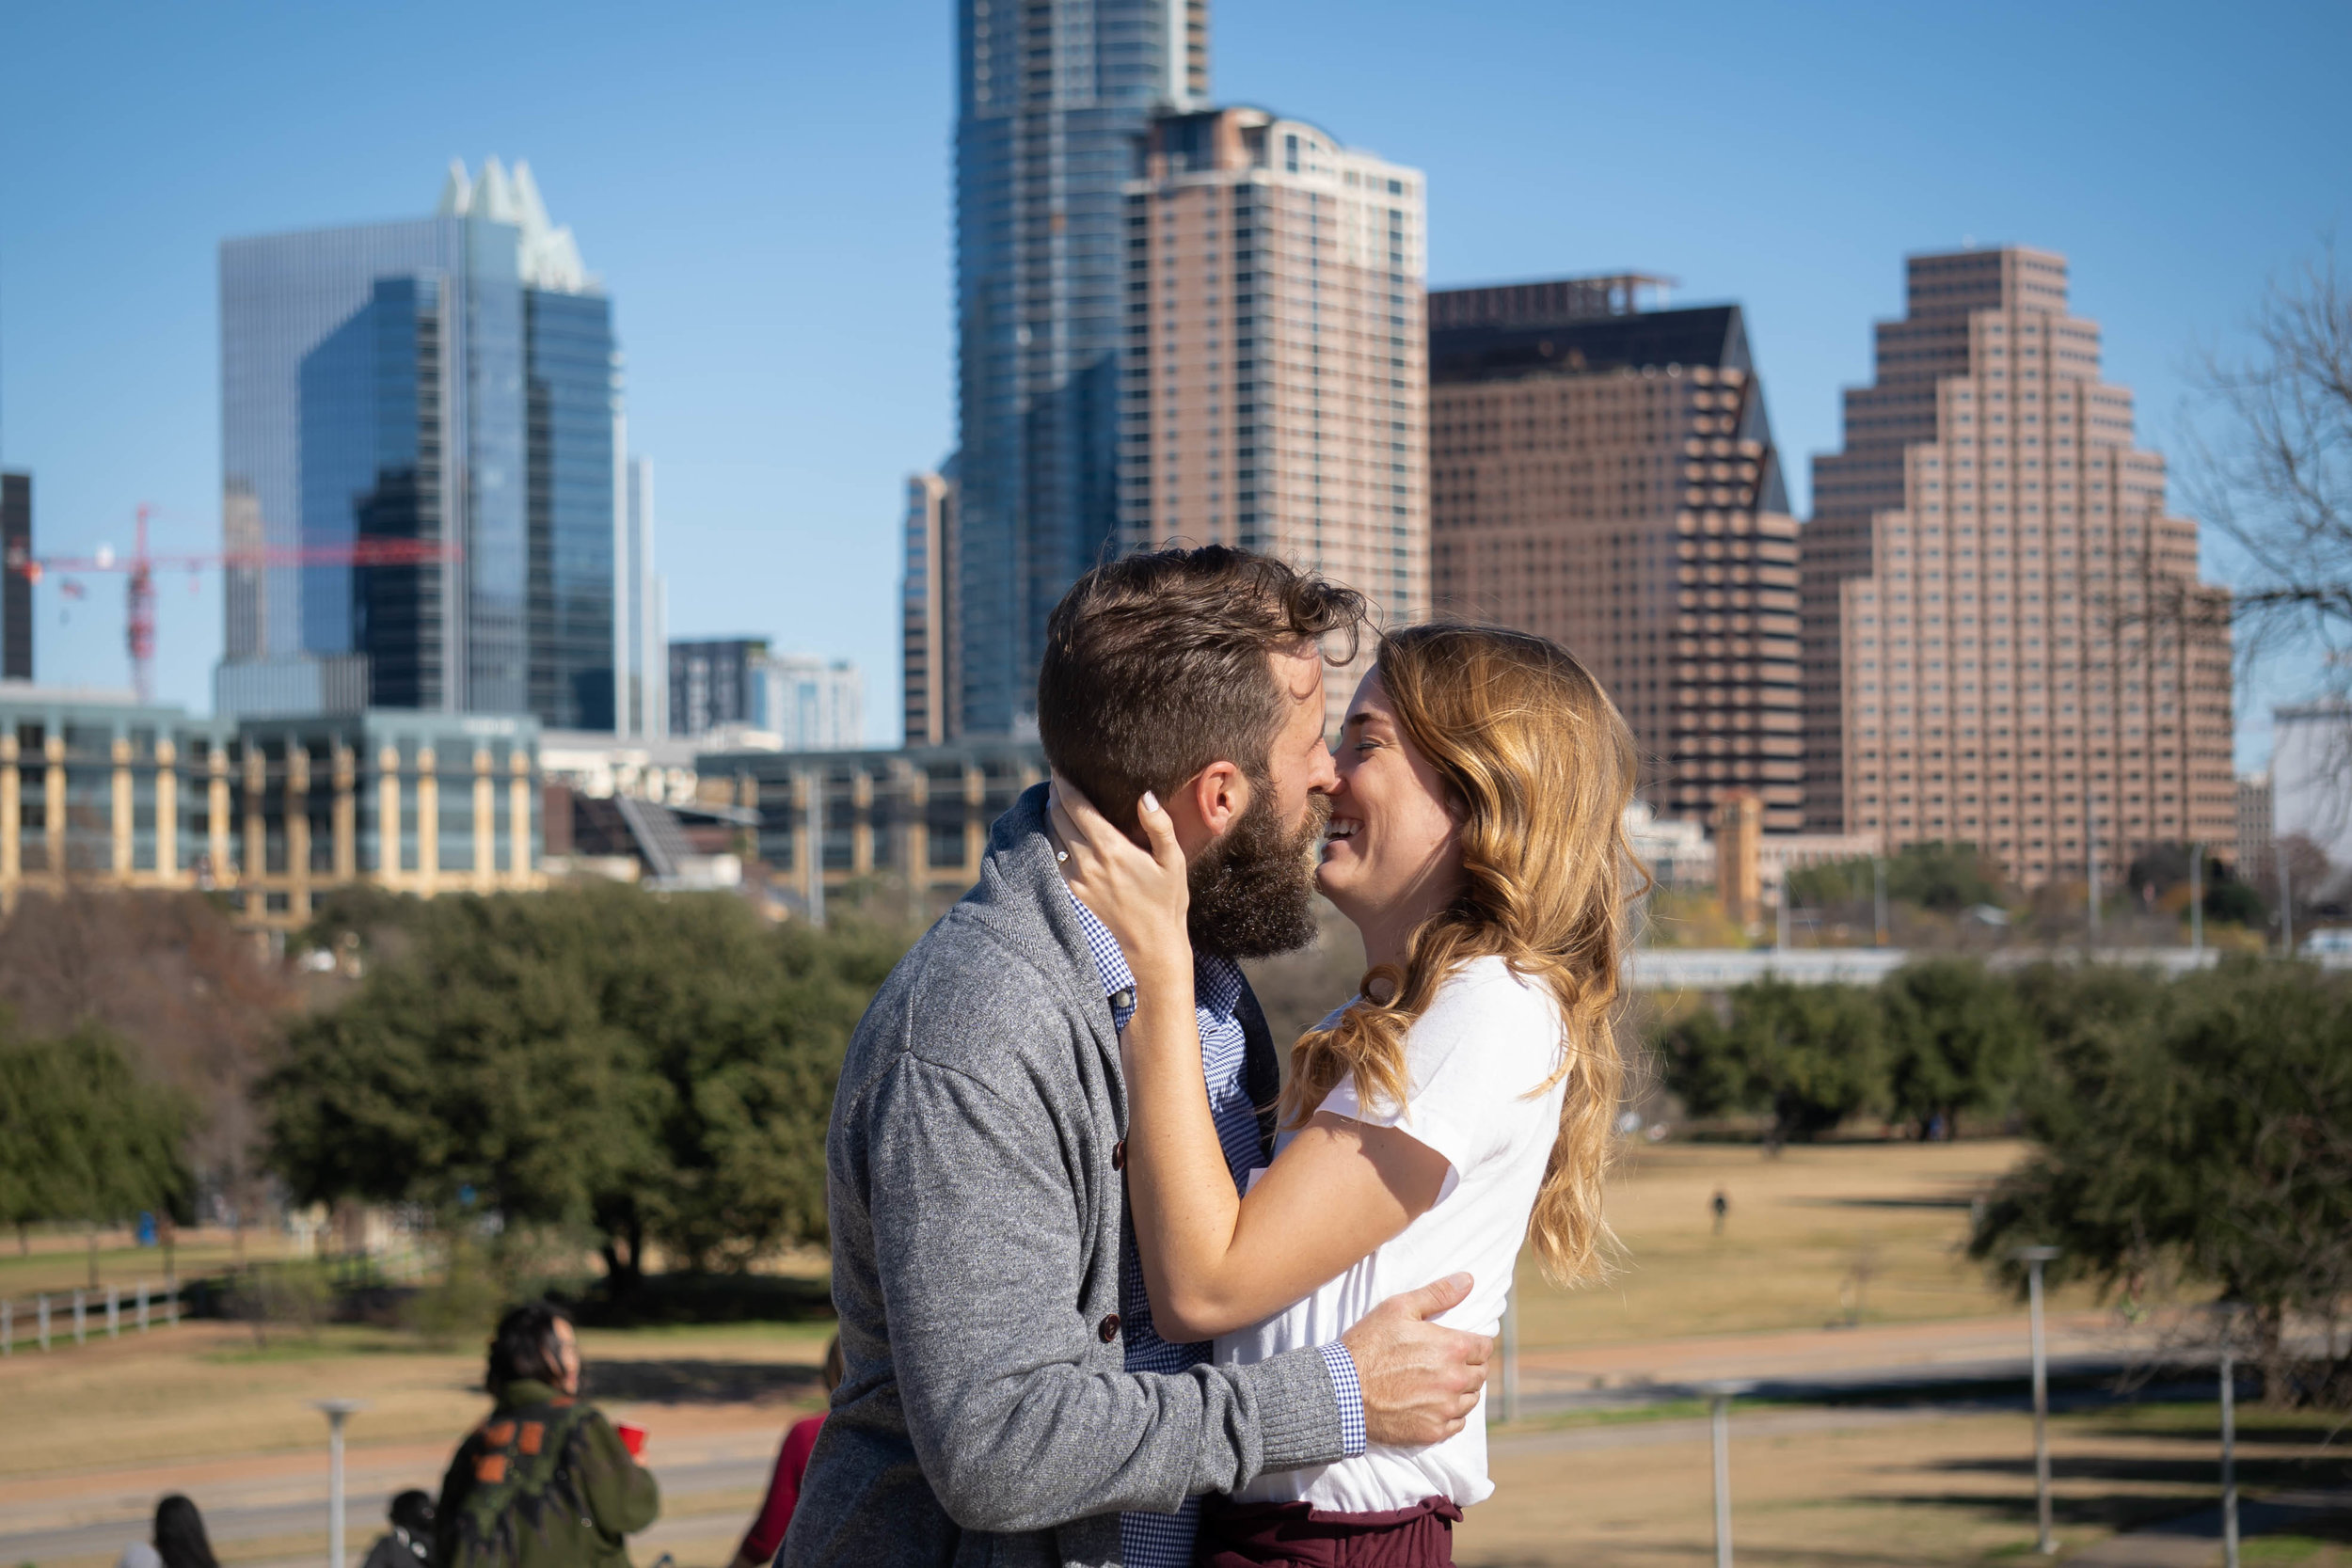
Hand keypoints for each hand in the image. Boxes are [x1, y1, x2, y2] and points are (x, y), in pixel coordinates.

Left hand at [1048, 771, 1191, 981]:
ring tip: (1056, 798)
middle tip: (1056, 776)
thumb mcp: (1173, 861)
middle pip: (1058, 816)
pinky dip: (1052, 837)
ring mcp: (1076, 877)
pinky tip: (1059, 829)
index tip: (1058, 766)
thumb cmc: (1167, 900)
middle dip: (1055, 793)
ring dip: (1051, 814)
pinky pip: (1054, 855)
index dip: (1063, 783)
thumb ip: (1159, 826)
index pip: (1076, 806)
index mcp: (1111, 849)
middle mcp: (1087, 861)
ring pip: (1052, 835)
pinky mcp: (1072, 890)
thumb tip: (1145, 796)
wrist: (1150, 944)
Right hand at [1340, 1273, 1491, 1446]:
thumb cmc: (1368, 1345)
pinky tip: (1431, 1404)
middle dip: (1469, 1366)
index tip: (1461, 1344)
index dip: (1474, 1344)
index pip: (1485, 1347)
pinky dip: (1449, 1415)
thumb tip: (1468, 1280)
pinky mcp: (1433, 1432)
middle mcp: (1456, 1380)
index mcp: (1453, 1348)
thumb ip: (1438, 1294)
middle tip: (1446, 1363)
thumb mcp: (1398, 1308)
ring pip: (1471, 1400)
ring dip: (1461, 1391)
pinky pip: (1457, 1424)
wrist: (1342, 1391)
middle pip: (1481, 1374)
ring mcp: (1446, 1409)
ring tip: (1438, 1384)